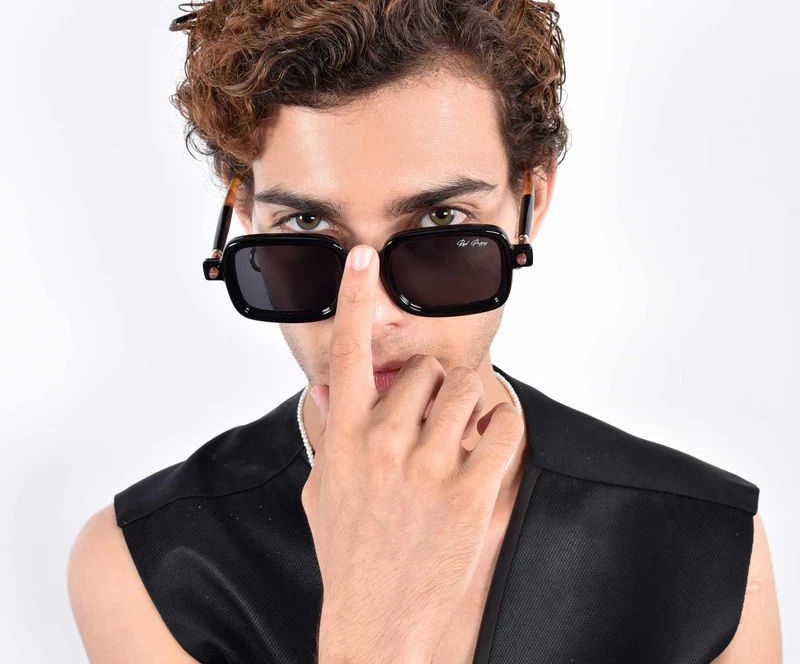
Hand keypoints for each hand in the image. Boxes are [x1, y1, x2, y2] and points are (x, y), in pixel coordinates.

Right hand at [300, 244, 524, 663]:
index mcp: (345, 439)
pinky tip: (495, 437)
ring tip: (466, 427)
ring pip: (468, 388)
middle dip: (438, 384)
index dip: (356, 298)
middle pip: (427, 369)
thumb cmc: (348, 558)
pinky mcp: (469, 493)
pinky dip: (506, 422)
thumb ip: (325, 436)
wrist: (378, 626)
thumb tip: (321, 392)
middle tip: (439, 411)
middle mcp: (384, 443)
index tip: (363, 258)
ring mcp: (427, 467)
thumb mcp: (321, 493)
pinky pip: (502, 426)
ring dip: (473, 400)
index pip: (347, 352)